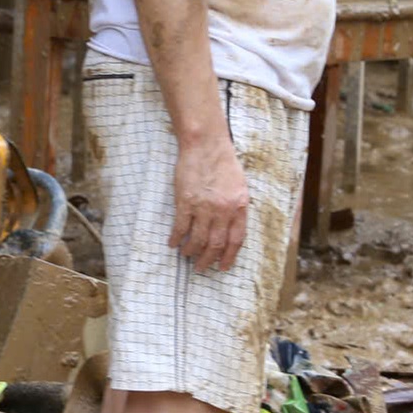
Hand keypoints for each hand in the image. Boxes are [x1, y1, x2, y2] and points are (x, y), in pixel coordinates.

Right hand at [171, 135, 249, 273]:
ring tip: (187, 256)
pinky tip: (173, 244)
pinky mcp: (185, 202)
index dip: (229, 257)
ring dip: (191, 252)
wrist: (206, 145)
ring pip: (197, 240)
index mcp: (239, 207)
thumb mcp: (239, 186)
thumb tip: (230, 229)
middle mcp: (222, 210)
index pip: (235, 240)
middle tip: (201, 268)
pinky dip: (176, 239)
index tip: (223, 267)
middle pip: (215, 244)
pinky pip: (180, 227)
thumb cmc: (223, 163)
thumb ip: (237, 208)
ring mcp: (203, 207)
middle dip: (208, 260)